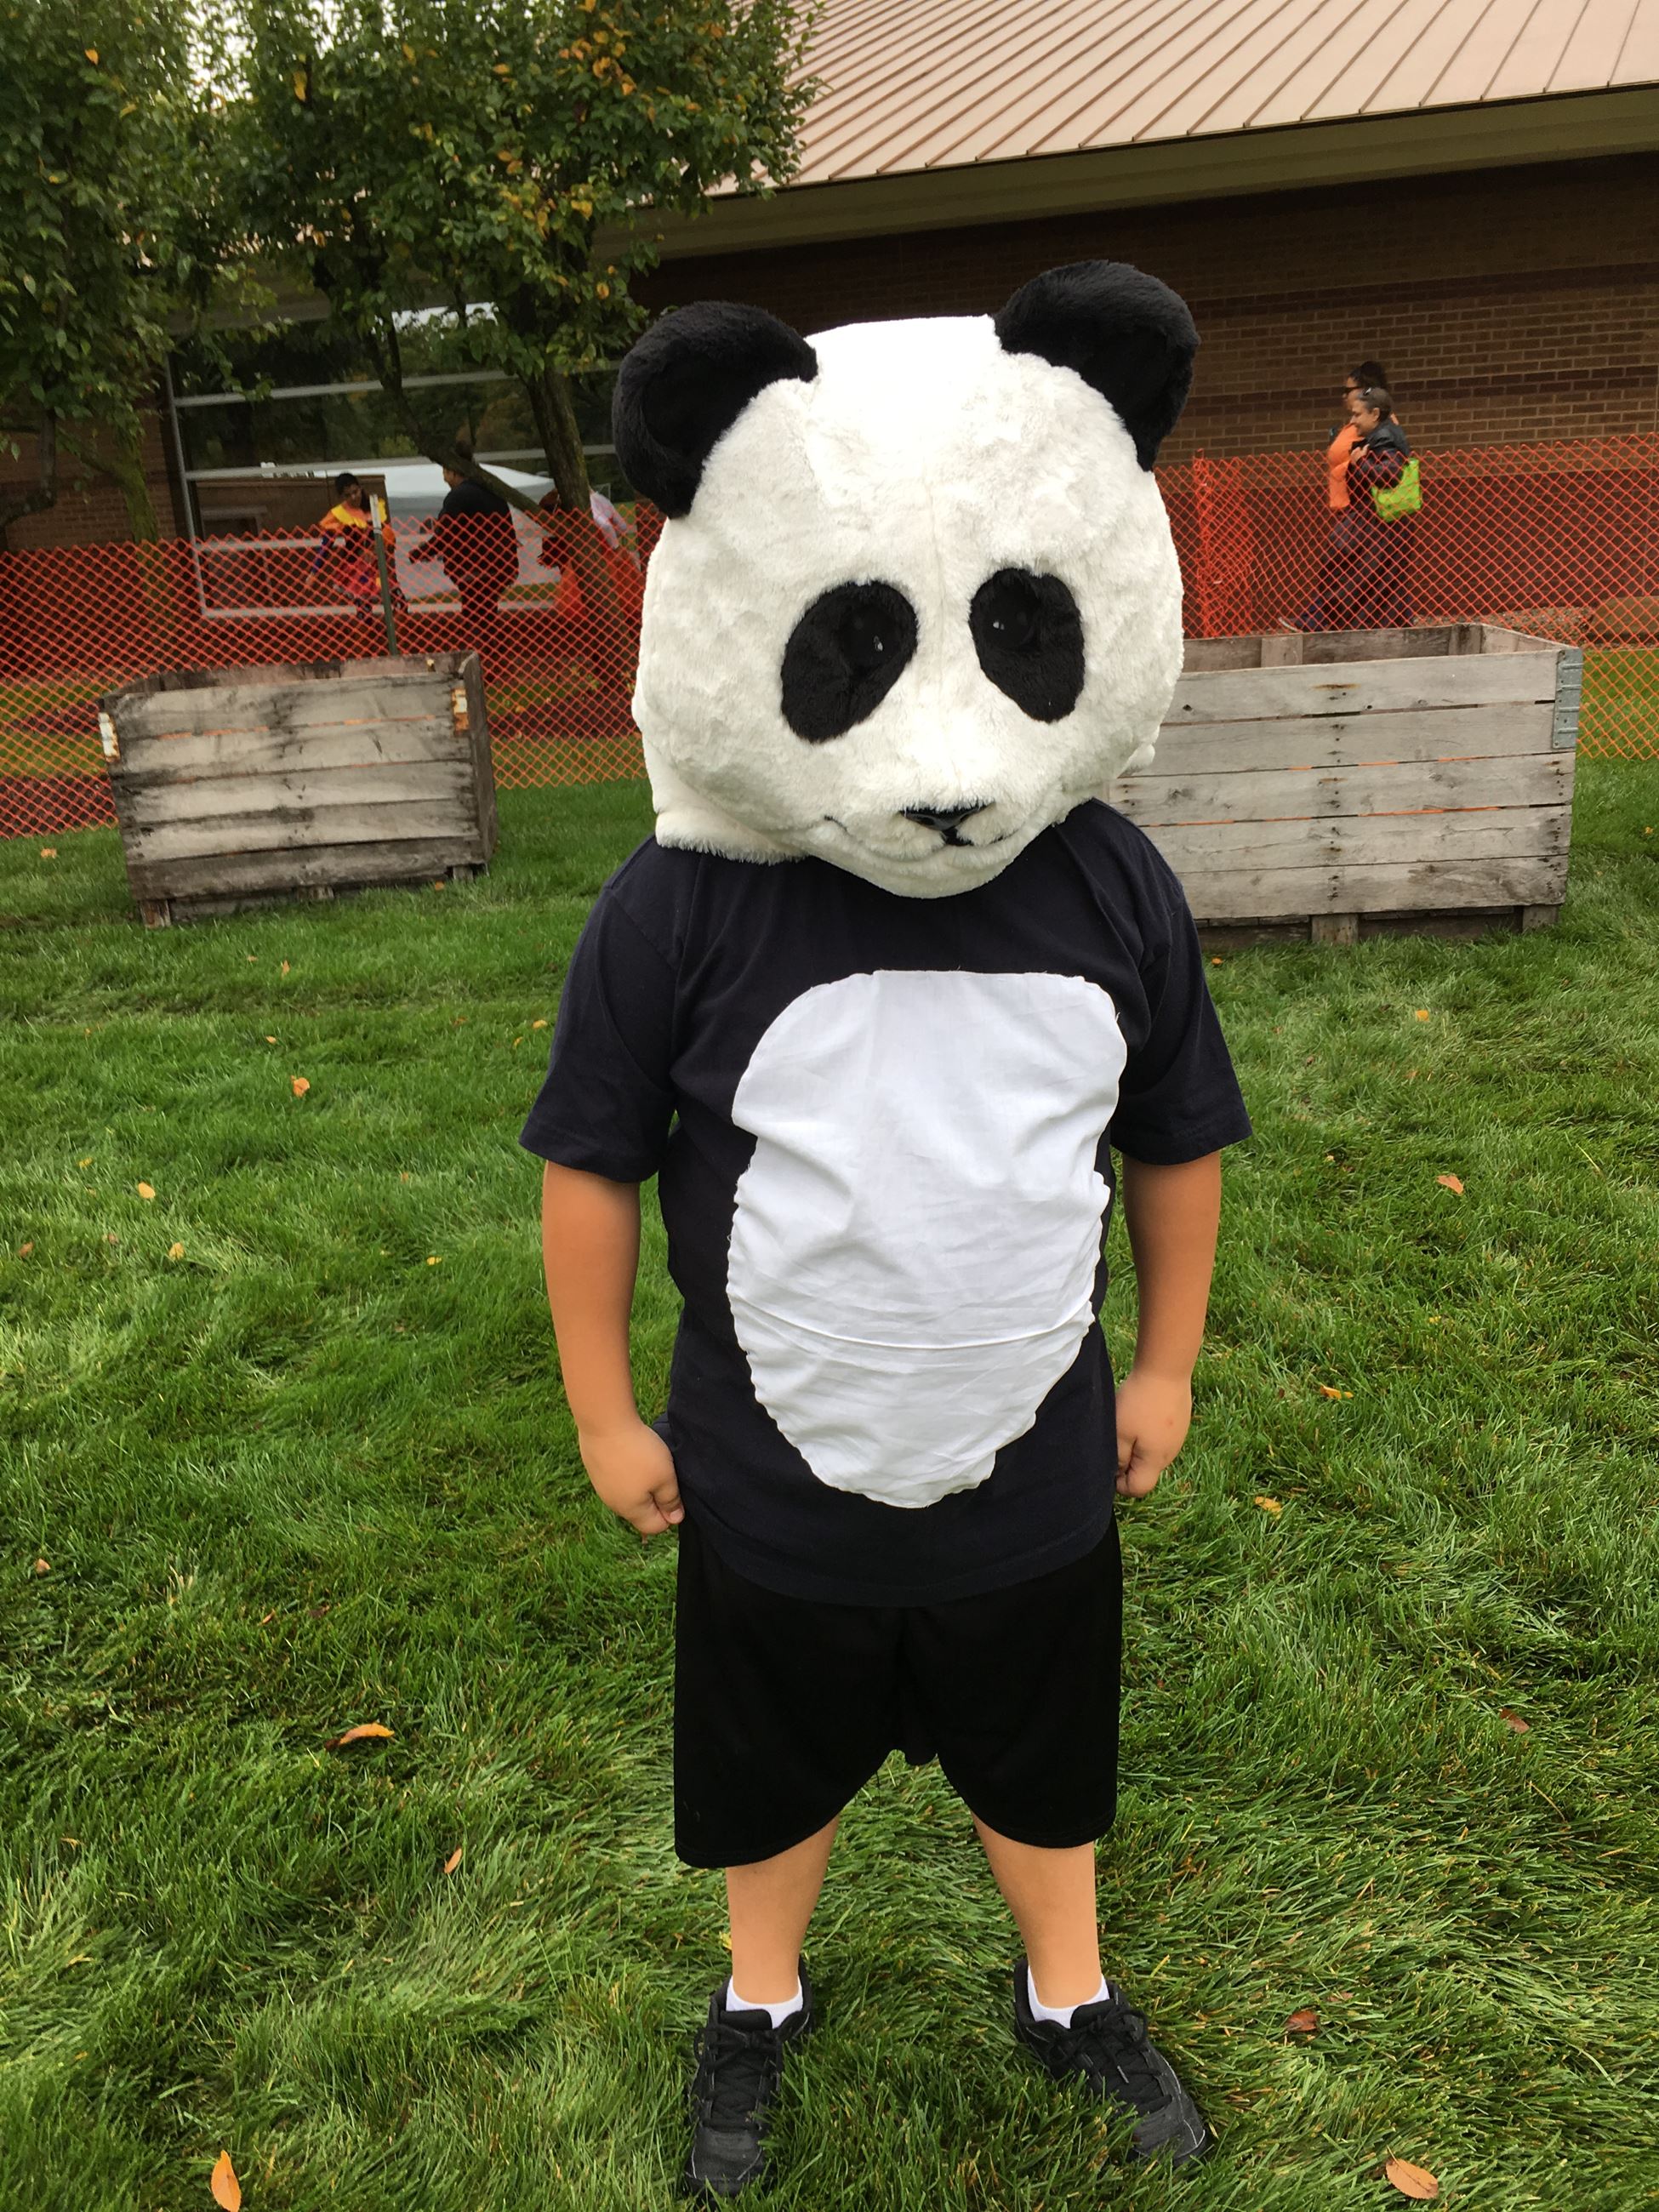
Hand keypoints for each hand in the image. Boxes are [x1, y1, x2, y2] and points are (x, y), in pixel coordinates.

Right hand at [580, 1417, 683, 1535]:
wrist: (604, 1423)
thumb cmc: (639, 1452)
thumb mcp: (665, 1477)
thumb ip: (670, 1500)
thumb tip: (674, 1520)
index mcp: (632, 1511)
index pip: (656, 1527)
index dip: (670, 1513)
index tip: (673, 1489)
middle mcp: (614, 1504)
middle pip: (641, 1512)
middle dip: (655, 1498)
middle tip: (661, 1473)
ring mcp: (602, 1488)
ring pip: (628, 1495)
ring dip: (641, 1484)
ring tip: (645, 1462)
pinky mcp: (596, 1471)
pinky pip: (617, 1480)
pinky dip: (626, 1472)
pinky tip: (630, 1454)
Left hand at [1114, 1367, 1193, 1497]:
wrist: (1166, 1369)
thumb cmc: (1139, 1402)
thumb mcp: (1120, 1432)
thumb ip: (1118, 1457)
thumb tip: (1117, 1472)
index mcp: (1155, 1461)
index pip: (1138, 1489)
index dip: (1119, 1483)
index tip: (1110, 1461)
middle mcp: (1170, 1454)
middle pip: (1146, 1472)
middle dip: (1128, 1463)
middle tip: (1116, 1439)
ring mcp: (1177, 1438)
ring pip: (1152, 1453)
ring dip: (1137, 1445)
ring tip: (1128, 1422)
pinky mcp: (1179, 1422)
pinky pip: (1160, 1437)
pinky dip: (1148, 1432)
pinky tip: (1141, 1412)